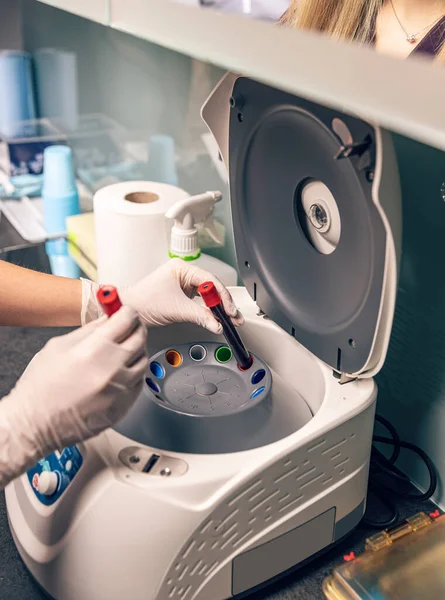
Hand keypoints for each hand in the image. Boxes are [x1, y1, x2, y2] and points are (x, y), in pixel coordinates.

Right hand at [0, 307, 147, 488]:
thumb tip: (108, 318)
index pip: (126, 319)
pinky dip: (132, 375)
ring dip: (135, 352)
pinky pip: (138, 384)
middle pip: (140, 338)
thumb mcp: (58, 347)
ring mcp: (120, 390)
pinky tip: (117, 375)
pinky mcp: (123, 407)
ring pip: (143, 361)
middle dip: (135, 328)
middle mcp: (112, 369)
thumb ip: (89, 330)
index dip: (127, 312)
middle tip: (127, 328)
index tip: (126, 312)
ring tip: (119, 354)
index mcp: (95, 349)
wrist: (35, 424)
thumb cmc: (40, 387)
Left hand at [82, 259, 243, 333]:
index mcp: (182, 268)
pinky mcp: (182, 295)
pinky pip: (200, 302)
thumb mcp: (176, 309)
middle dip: (223, 303)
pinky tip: (216, 317)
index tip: (229, 310)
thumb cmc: (143, 302)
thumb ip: (200, 317)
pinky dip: (209, 310)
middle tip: (233, 316)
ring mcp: (183, 284)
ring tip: (229, 318)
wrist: (128, 311)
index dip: (222, 297)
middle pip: (212, 288)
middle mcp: (184, 273)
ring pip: (208, 295)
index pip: (210, 281)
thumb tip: (217, 324)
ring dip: (218, 308)